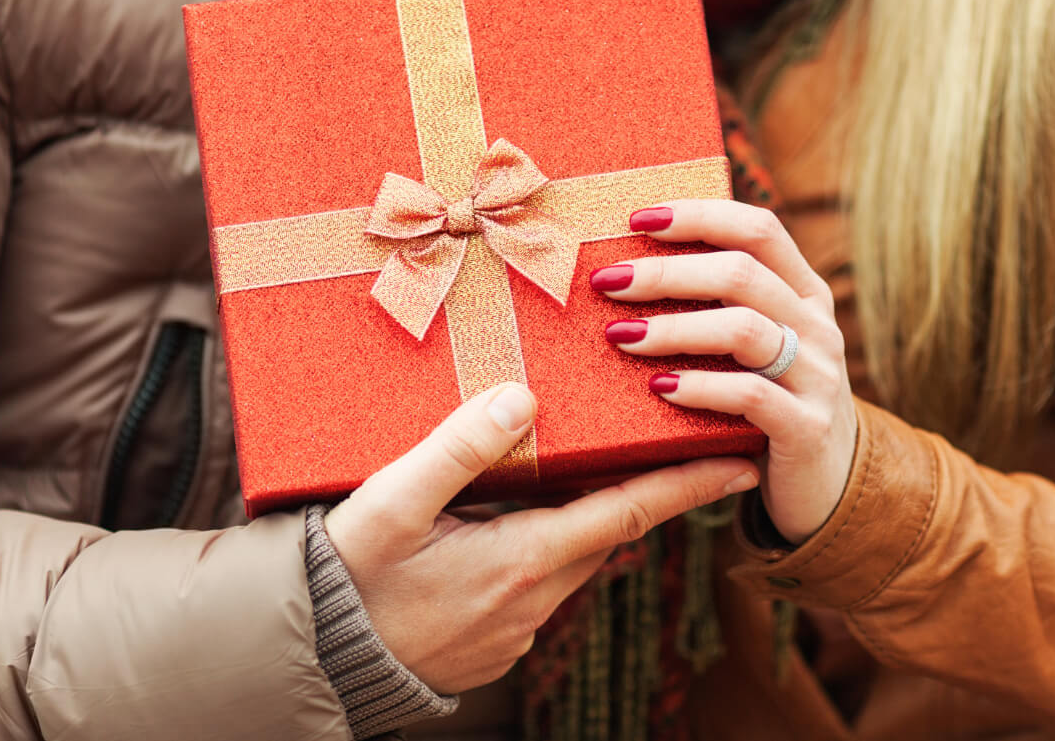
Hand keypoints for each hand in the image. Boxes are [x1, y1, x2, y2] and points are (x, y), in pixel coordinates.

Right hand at [325, 383, 757, 694]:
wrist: (313, 658)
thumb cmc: (350, 573)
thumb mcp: (394, 500)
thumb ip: (459, 446)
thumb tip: (524, 398)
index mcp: (523, 559)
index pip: (629, 511)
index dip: (689, 485)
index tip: (742, 462)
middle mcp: (533, 600)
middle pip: (606, 532)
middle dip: (635, 490)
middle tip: (654, 441)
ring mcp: (515, 630)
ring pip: (570, 560)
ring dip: (580, 519)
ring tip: (574, 469)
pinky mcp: (493, 644)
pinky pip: (537, 586)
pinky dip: (542, 549)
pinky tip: (506, 524)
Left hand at [594, 201, 857, 543]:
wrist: (822, 485)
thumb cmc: (764, 403)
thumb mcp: (751, 348)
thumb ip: (714, 308)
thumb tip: (624, 271)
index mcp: (802, 293)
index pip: (758, 230)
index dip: (699, 215)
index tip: (637, 220)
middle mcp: (816, 326)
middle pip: (741, 273)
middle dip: (666, 273)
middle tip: (606, 282)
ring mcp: (819, 377)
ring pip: (744, 330)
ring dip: (674, 329)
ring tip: (620, 336)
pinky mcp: (808, 429)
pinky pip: (751, 397)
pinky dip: (700, 387)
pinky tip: (659, 388)